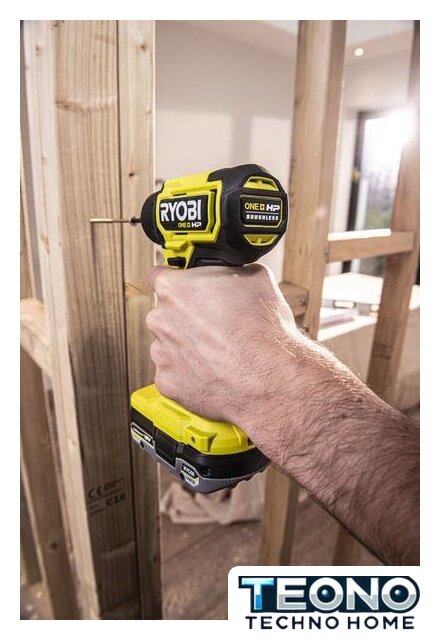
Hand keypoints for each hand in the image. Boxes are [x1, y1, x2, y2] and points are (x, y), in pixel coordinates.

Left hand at [146, 263, 296, 425]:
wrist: (271, 378)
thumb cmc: (263, 331)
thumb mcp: (254, 277)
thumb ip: (226, 271)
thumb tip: (226, 272)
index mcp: (174, 289)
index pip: (160, 276)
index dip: (179, 282)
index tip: (189, 289)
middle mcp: (160, 320)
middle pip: (165, 314)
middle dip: (185, 317)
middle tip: (214, 324)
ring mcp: (161, 354)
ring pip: (169, 345)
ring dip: (187, 346)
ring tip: (218, 352)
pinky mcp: (167, 383)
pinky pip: (174, 374)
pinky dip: (189, 374)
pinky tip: (214, 371)